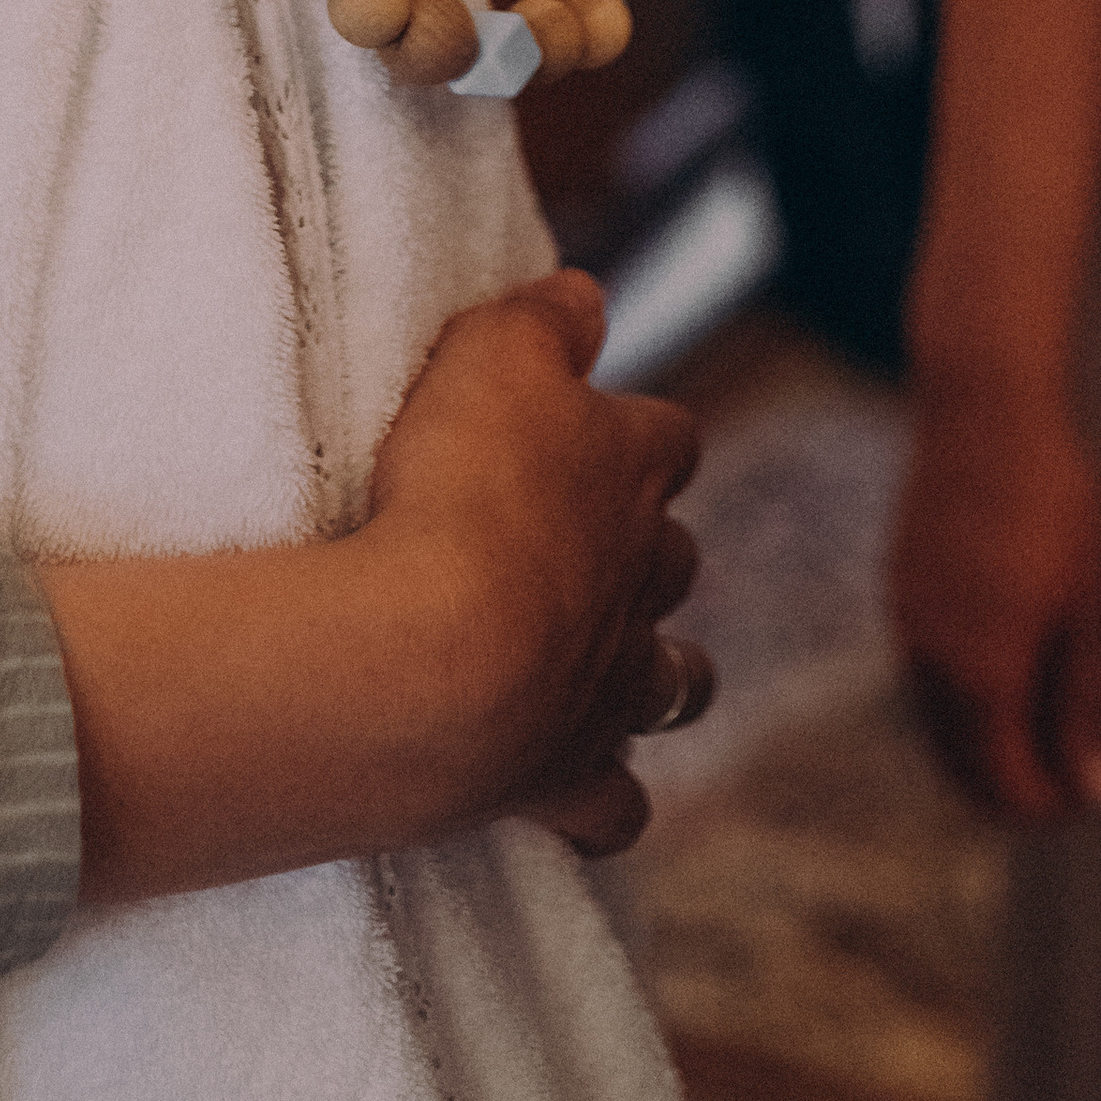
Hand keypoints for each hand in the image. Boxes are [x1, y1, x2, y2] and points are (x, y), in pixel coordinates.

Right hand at [44, 273, 712, 899]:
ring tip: (616, 668)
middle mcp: (640, 582)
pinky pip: (611, 809)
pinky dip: (604, 803)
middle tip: (581, 544)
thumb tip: (586, 292)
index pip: (667, 436)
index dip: (636, 429)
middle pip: (672, 560)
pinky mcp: (564, 779)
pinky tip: (580, 795)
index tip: (595, 422)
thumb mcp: (490, 353)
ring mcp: (610, 689)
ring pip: (672, 684)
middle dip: (647, 551)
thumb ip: (542, 316)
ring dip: (654, 673)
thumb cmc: (459, 487)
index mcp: (628, 472)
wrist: (428, 658)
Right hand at [891, 376, 1100, 821]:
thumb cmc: (1054, 504)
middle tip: (1071, 779)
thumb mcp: (1091, 609)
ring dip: (985, 746)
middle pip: (963, 766)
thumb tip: (1099, 792)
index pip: (1008, 782)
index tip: (1092, 798)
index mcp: (982, 673)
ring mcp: (908, 624)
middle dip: (1013, 787)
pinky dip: (961, 702)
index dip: (1051, 806)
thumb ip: (1088, 707)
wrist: (982, 410)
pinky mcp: (900, 590)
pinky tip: (1003, 674)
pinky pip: (925, 677)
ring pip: (939, 723)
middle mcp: (931, 661)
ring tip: (1045, 731)